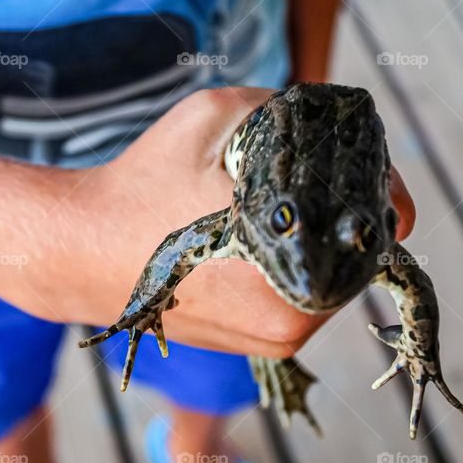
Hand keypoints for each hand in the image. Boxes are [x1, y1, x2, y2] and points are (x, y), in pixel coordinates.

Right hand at [73, 87, 415, 358]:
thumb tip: (339, 131)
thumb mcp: (219, 117)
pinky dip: (292, 264)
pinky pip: (301, 296)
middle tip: (304, 178)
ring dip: (319, 240)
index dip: (377, 181)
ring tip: (270, 208)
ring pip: (333, 276)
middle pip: (362, 253)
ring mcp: (275, 342)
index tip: (349, 160)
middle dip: (344, 211)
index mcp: (298, 274)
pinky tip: (254, 237)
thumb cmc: (144, 184)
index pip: (385, 222)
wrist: (77, 252)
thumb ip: (293, 116)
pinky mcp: (255, 347)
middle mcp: (295, 323)